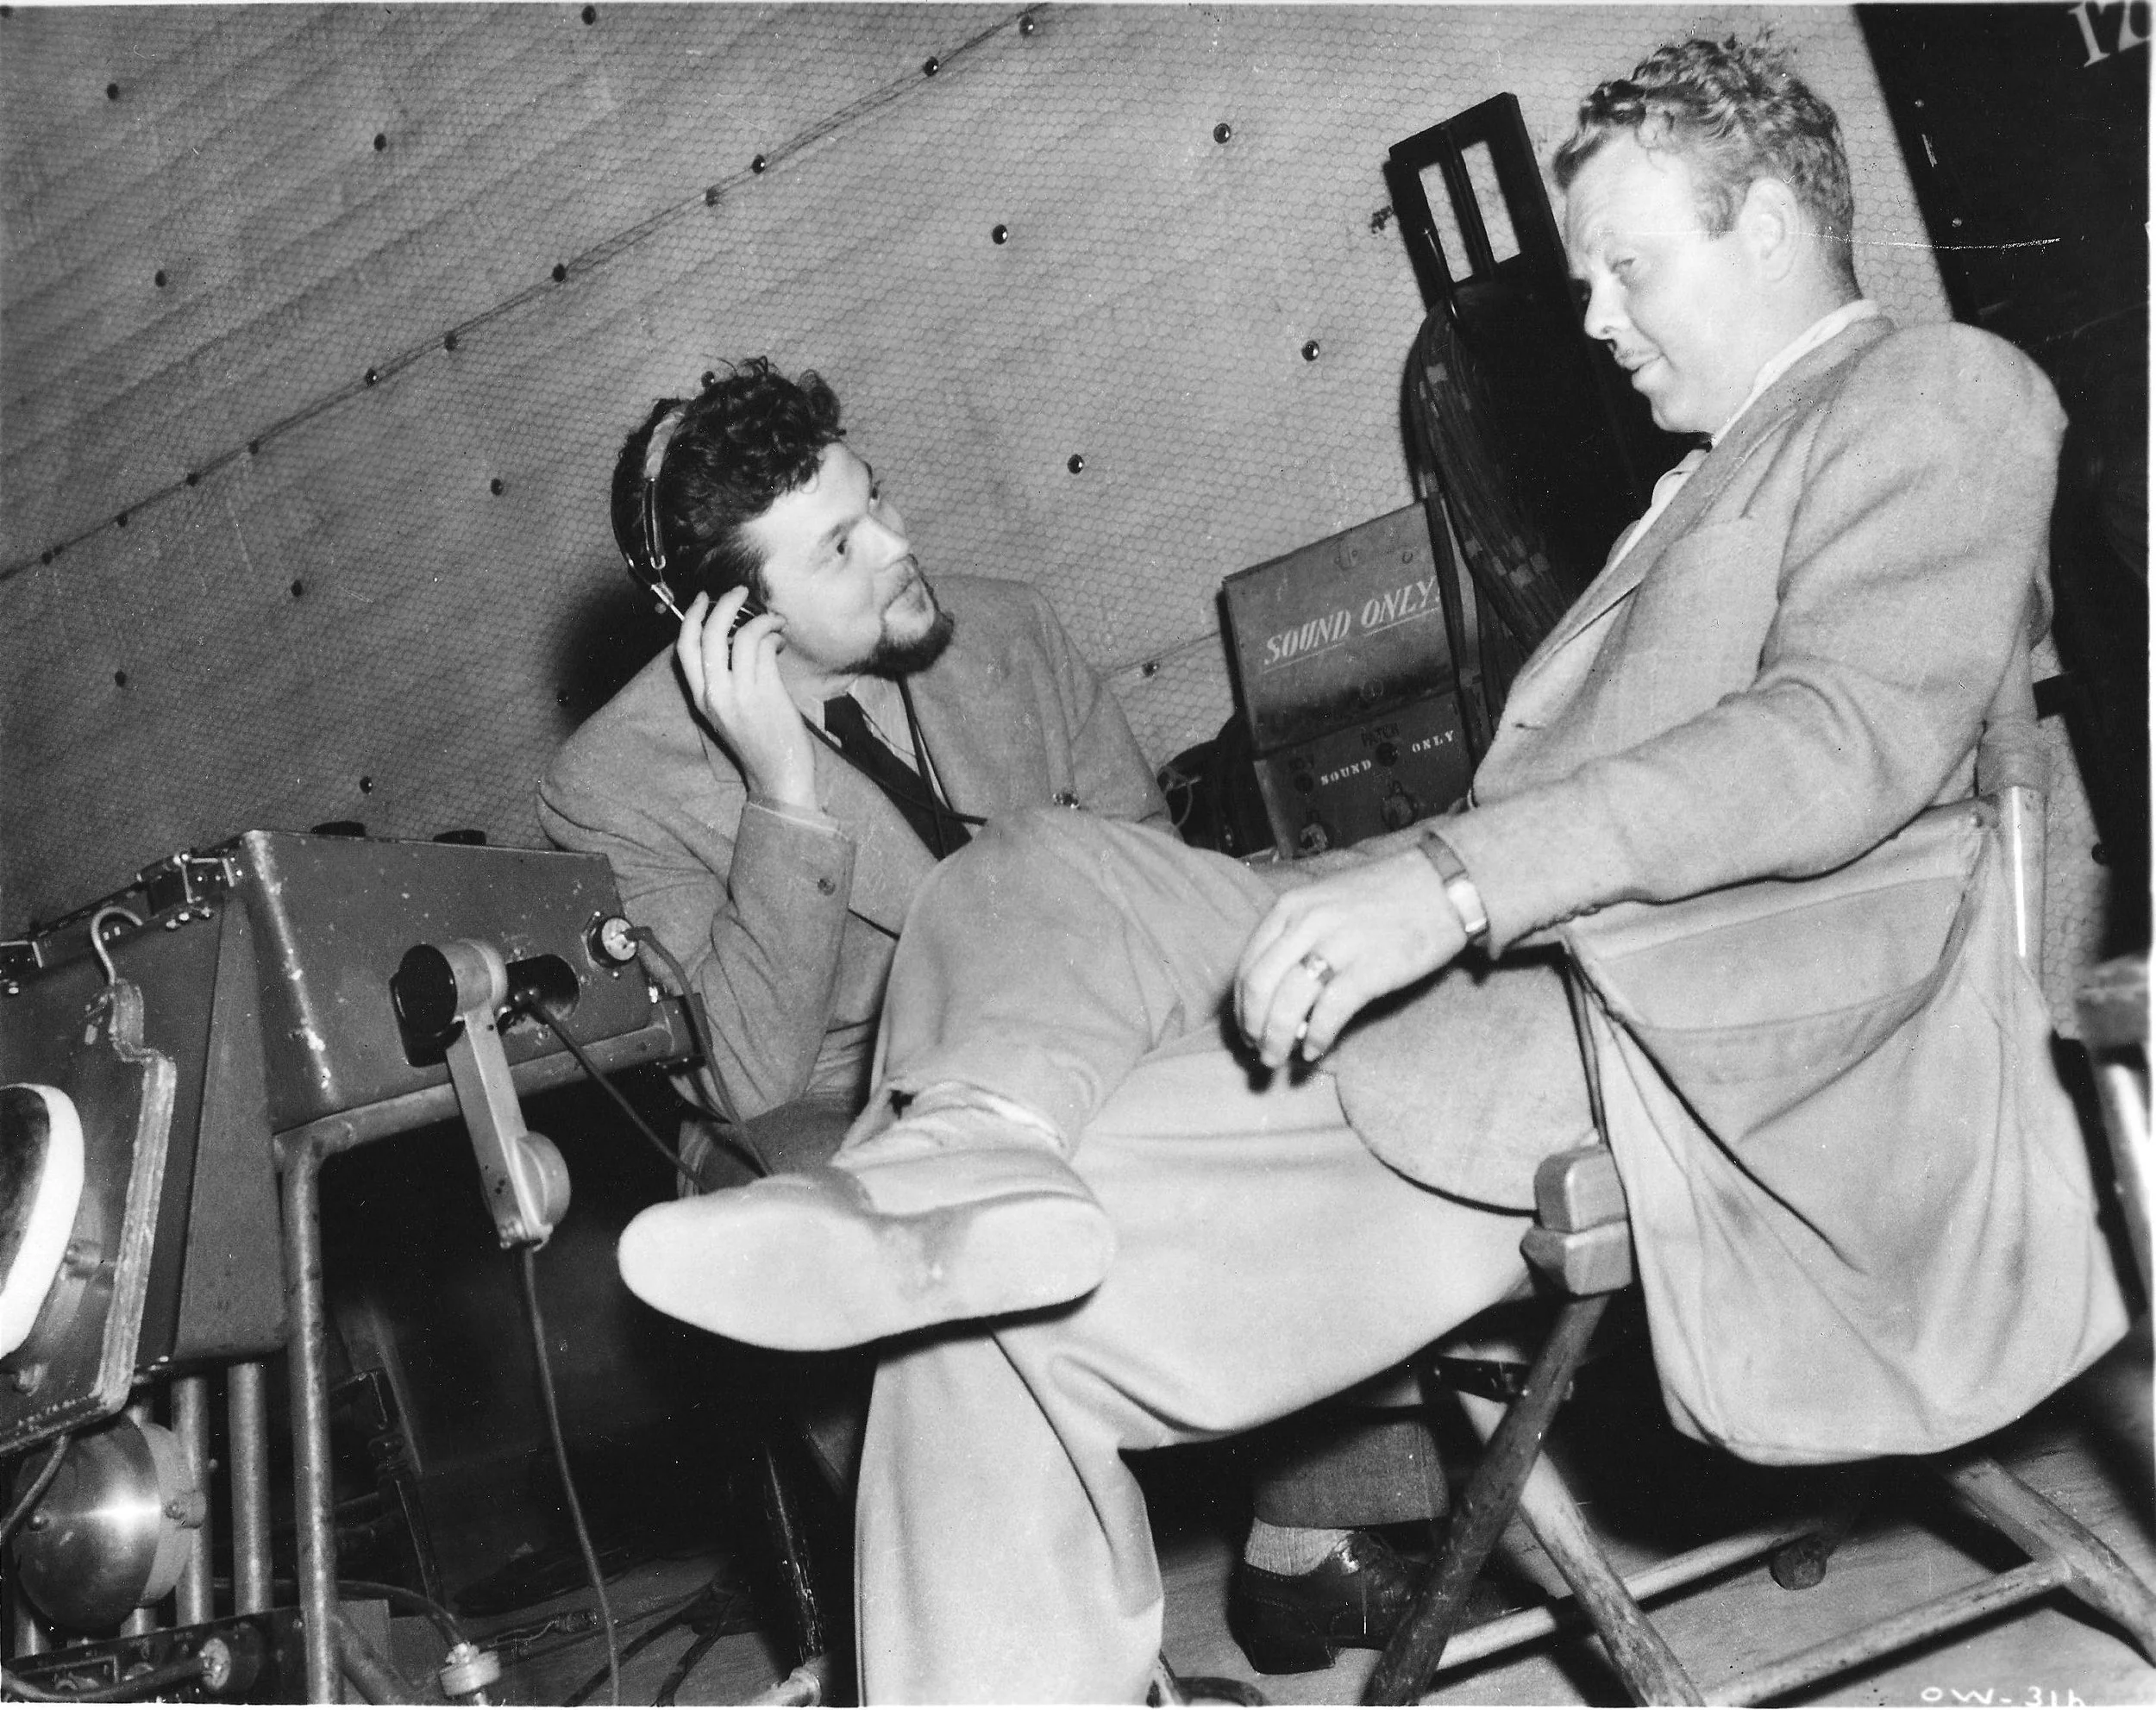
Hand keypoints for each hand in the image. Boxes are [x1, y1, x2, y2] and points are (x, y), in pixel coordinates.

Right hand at [675, 589, 817, 808]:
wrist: (778, 775)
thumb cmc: (758, 742)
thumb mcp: (727, 712)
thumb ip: (723, 680)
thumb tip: (732, 637)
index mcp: (701, 699)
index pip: (684, 648)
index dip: (691, 616)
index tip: (704, 598)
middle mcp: (715, 695)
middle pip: (709, 634)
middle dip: (725, 604)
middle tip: (741, 591)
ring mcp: (740, 694)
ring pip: (743, 636)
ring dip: (761, 619)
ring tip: (774, 621)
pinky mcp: (767, 693)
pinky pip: (766, 648)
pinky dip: (775, 635)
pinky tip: (781, 640)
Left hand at [1233, 847, 1467, 1068]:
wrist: (1442, 884)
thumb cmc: (1384, 896)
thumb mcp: (1325, 902)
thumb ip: (1297, 936)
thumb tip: (1276, 991)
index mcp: (1290, 907)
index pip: (1248, 965)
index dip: (1242, 1006)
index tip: (1247, 1028)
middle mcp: (1306, 923)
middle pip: (1260, 988)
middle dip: (1253, 1028)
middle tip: (1258, 1051)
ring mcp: (1337, 945)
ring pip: (1287, 1005)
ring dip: (1277, 1039)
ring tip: (1280, 1059)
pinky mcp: (1368, 969)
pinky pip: (1329, 1013)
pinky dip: (1317, 1037)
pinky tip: (1315, 1051)